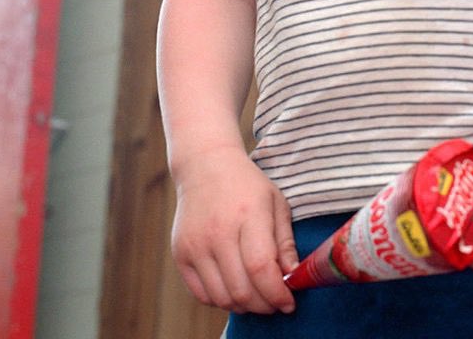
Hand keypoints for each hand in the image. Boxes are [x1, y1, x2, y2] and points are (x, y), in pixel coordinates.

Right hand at [170, 144, 297, 313]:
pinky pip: (202, 295)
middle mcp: (219, 232)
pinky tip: (234, 287)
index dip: (277, 294)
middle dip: (264, 305)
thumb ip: (285, 242)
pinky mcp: (180, 254)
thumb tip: (292, 277)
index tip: (289, 303)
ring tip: (256, 296)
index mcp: (248, 214)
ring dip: (244, 306)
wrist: (205, 166)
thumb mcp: (275, 203)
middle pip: (242, 290)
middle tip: (275, 302)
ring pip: (222, 298)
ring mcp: (196, 245)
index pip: (261, 268)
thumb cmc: (247, 185)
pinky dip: (221, 300)